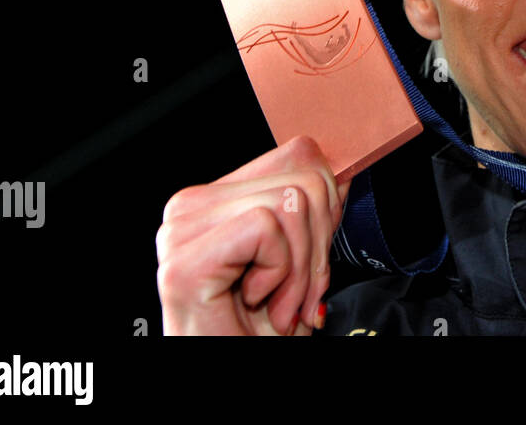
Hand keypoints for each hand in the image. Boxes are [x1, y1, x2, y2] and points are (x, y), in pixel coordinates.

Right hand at [156, 135, 351, 334]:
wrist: (235, 372)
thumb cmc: (258, 332)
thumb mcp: (300, 257)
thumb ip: (314, 209)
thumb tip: (344, 170)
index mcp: (216, 199)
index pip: (298, 154)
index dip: (326, 207)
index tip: (311, 258)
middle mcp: (190, 207)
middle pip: (304, 176)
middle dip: (318, 244)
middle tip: (294, 291)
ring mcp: (180, 229)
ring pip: (292, 201)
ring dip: (300, 267)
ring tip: (276, 301)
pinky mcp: (184, 260)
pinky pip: (268, 227)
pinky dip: (281, 272)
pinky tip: (258, 300)